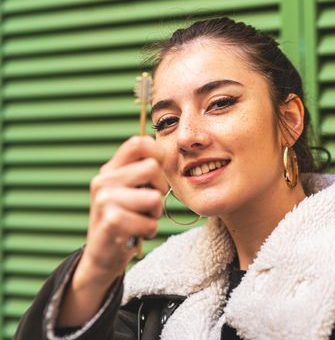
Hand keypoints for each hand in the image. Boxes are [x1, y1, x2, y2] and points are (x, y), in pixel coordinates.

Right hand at [80, 135, 167, 281]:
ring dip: (155, 214)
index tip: (159, 174)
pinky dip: (149, 230)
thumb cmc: (126, 220)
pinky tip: (137, 233)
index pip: (138, 143)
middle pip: (152, 168)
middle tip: (150, 205)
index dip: (158, 154)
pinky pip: (149, 222)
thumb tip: (165, 151)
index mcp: (110, 170)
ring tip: (142, 220)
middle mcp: (103, 180)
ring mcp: (104, 200)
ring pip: (154, 197)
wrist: (103, 256)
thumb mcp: (131, 191)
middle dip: (160, 189)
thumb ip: (143, 171)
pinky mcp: (110, 222)